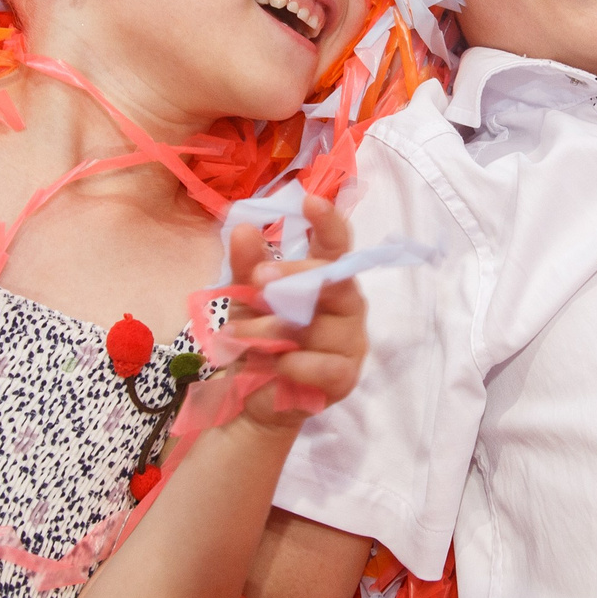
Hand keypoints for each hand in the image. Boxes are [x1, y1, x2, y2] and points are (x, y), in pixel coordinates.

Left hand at [222, 196, 367, 430]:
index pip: (337, 243)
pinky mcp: (345, 377)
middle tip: (257, 279)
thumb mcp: (245, 295)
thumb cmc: (257, 336)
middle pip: (332, 279)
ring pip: (320, 325)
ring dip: (274, 329)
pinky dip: (294, 363)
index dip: (329, 221)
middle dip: (292, 277)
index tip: (311, 201)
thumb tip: (245, 227)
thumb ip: (247, 264)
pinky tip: (276, 365)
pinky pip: (324, 365)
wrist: (251, 396)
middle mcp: (346, 304)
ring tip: (245, 336)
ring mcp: (351, 342)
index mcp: (325, 278)